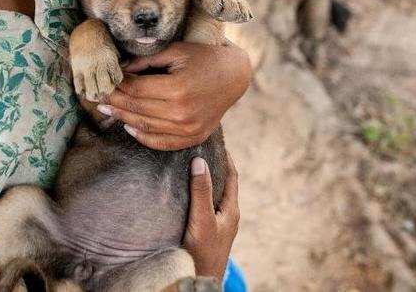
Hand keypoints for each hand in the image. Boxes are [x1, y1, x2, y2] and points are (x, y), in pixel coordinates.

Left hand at [97, 41, 250, 149]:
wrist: (235, 75)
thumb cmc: (203, 57)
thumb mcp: (175, 51)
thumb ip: (145, 61)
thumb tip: (119, 70)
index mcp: (178, 88)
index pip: (135, 90)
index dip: (116, 86)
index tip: (103, 81)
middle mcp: (183, 113)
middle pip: (136, 109)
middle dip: (114, 102)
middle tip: (97, 98)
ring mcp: (189, 129)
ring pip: (145, 127)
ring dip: (122, 119)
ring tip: (107, 111)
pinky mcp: (194, 137)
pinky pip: (161, 142)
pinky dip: (142, 136)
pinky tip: (129, 127)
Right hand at [183, 154, 239, 279]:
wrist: (201, 281)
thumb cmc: (203, 253)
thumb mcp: (202, 220)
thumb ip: (201, 192)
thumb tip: (200, 161)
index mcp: (231, 209)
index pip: (231, 173)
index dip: (225, 154)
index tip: (216, 137)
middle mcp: (227, 214)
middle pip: (223, 181)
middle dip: (214, 162)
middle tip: (200, 144)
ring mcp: (218, 223)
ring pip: (213, 193)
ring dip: (205, 177)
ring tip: (190, 160)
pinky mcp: (207, 231)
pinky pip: (204, 204)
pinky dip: (198, 191)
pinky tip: (184, 189)